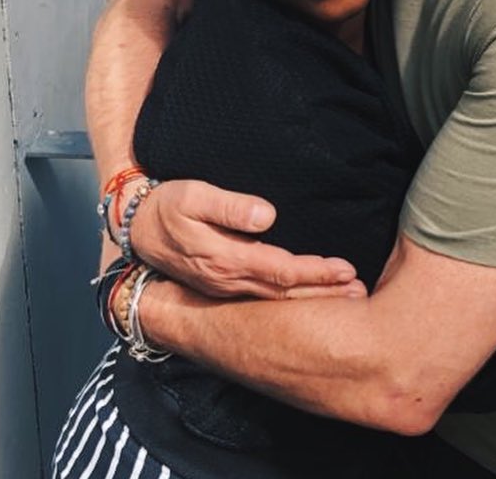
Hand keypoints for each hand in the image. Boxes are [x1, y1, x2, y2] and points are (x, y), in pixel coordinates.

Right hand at [129, 179, 364, 298]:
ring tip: (345, 294)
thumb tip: (268, 216)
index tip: (345, 270)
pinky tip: (310, 294)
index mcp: (226, 259)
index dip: (315, 273)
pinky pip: (265, 298)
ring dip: (312, 298)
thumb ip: (230, 206)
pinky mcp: (225, 284)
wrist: (136, 229)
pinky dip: (292, 299)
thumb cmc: (168, 206)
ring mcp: (226, 287)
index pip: (281, 271)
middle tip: (359, 291)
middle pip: (285, 293)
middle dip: (323, 292)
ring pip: (277, 300)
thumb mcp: (194, 196)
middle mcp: (229, 280)